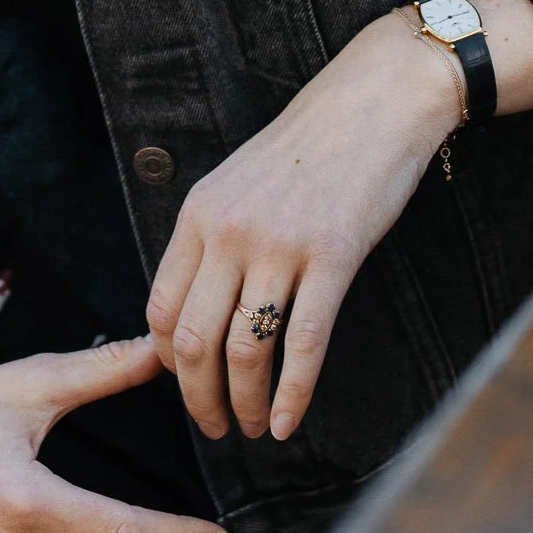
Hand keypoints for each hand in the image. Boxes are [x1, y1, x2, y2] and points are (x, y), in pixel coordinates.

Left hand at [146, 0, 532, 445]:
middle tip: (216, 428)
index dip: (167, 362)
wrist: (372, 104)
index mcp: (199, 213)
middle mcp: (229, 231)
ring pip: (244, 352)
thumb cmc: (308, 147)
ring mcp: (280, 245)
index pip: (160, 308)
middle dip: (199, 399)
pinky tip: (288, 423)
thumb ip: (214, 238)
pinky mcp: (333, 257)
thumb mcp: (239, 182)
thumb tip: (199, 308)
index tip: (186, 384)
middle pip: (193, 341)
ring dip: (245, 404)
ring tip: (253, 428)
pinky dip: (292, 395)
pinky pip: (302, 344)